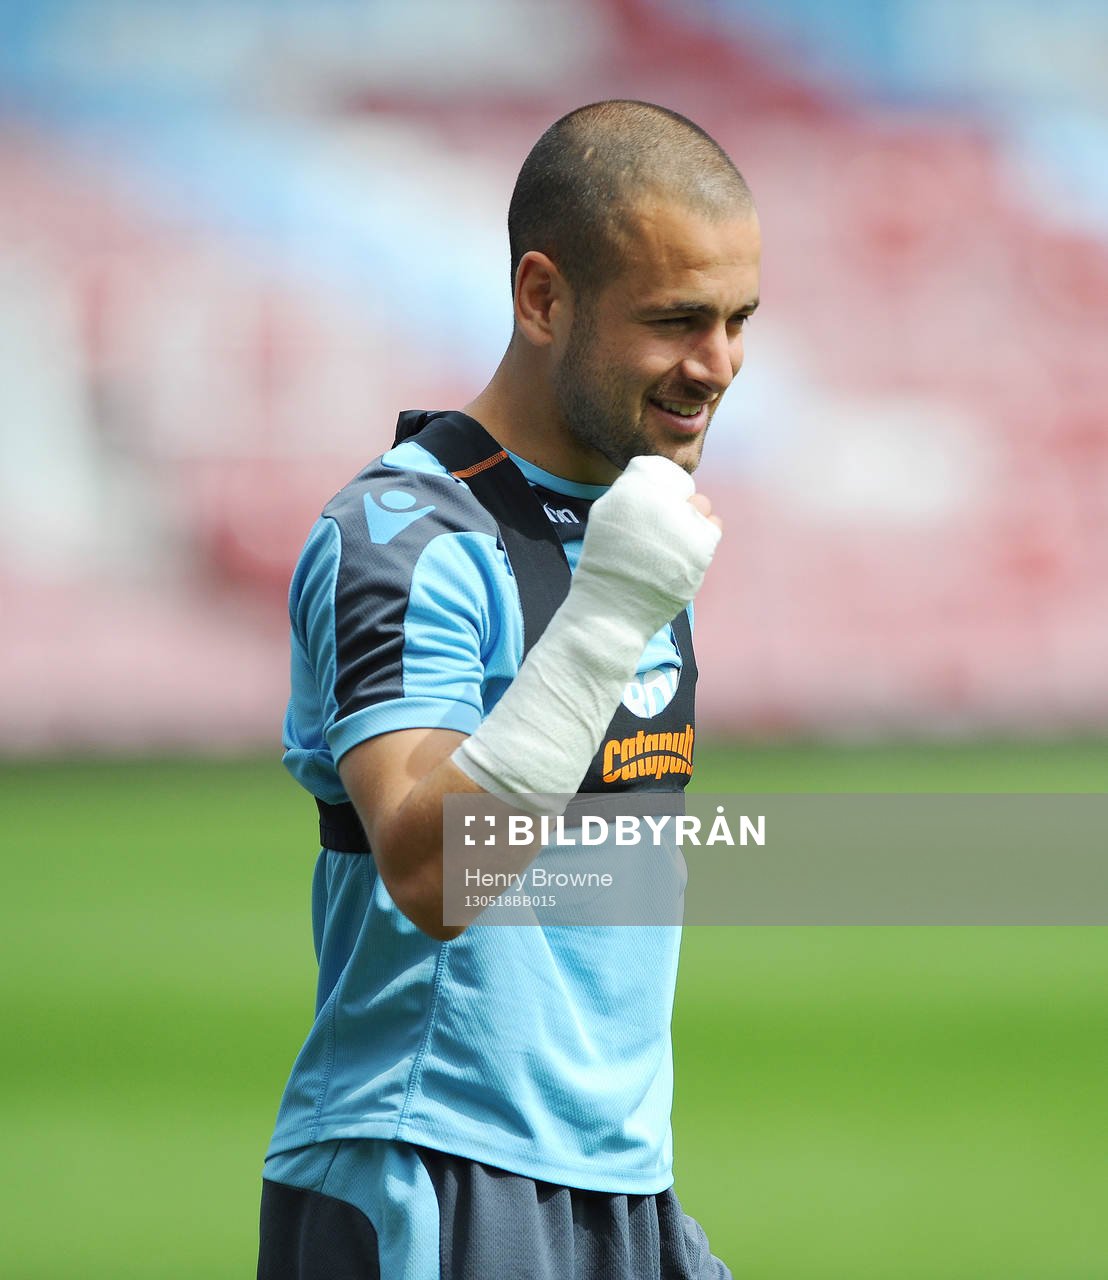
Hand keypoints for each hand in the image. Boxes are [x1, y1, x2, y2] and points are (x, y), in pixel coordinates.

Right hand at [573, 455, 721, 638]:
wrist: (612, 606)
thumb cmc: (607, 561)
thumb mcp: (605, 514)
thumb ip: (633, 489)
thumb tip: (659, 478)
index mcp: (632, 489)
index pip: (660, 470)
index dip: (659, 491)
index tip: (651, 511)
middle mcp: (660, 501)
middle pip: (685, 490)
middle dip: (677, 507)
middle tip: (662, 532)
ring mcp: (684, 523)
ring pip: (702, 506)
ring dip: (692, 520)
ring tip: (673, 545)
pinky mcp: (703, 546)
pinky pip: (715, 526)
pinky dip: (703, 537)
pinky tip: (684, 553)